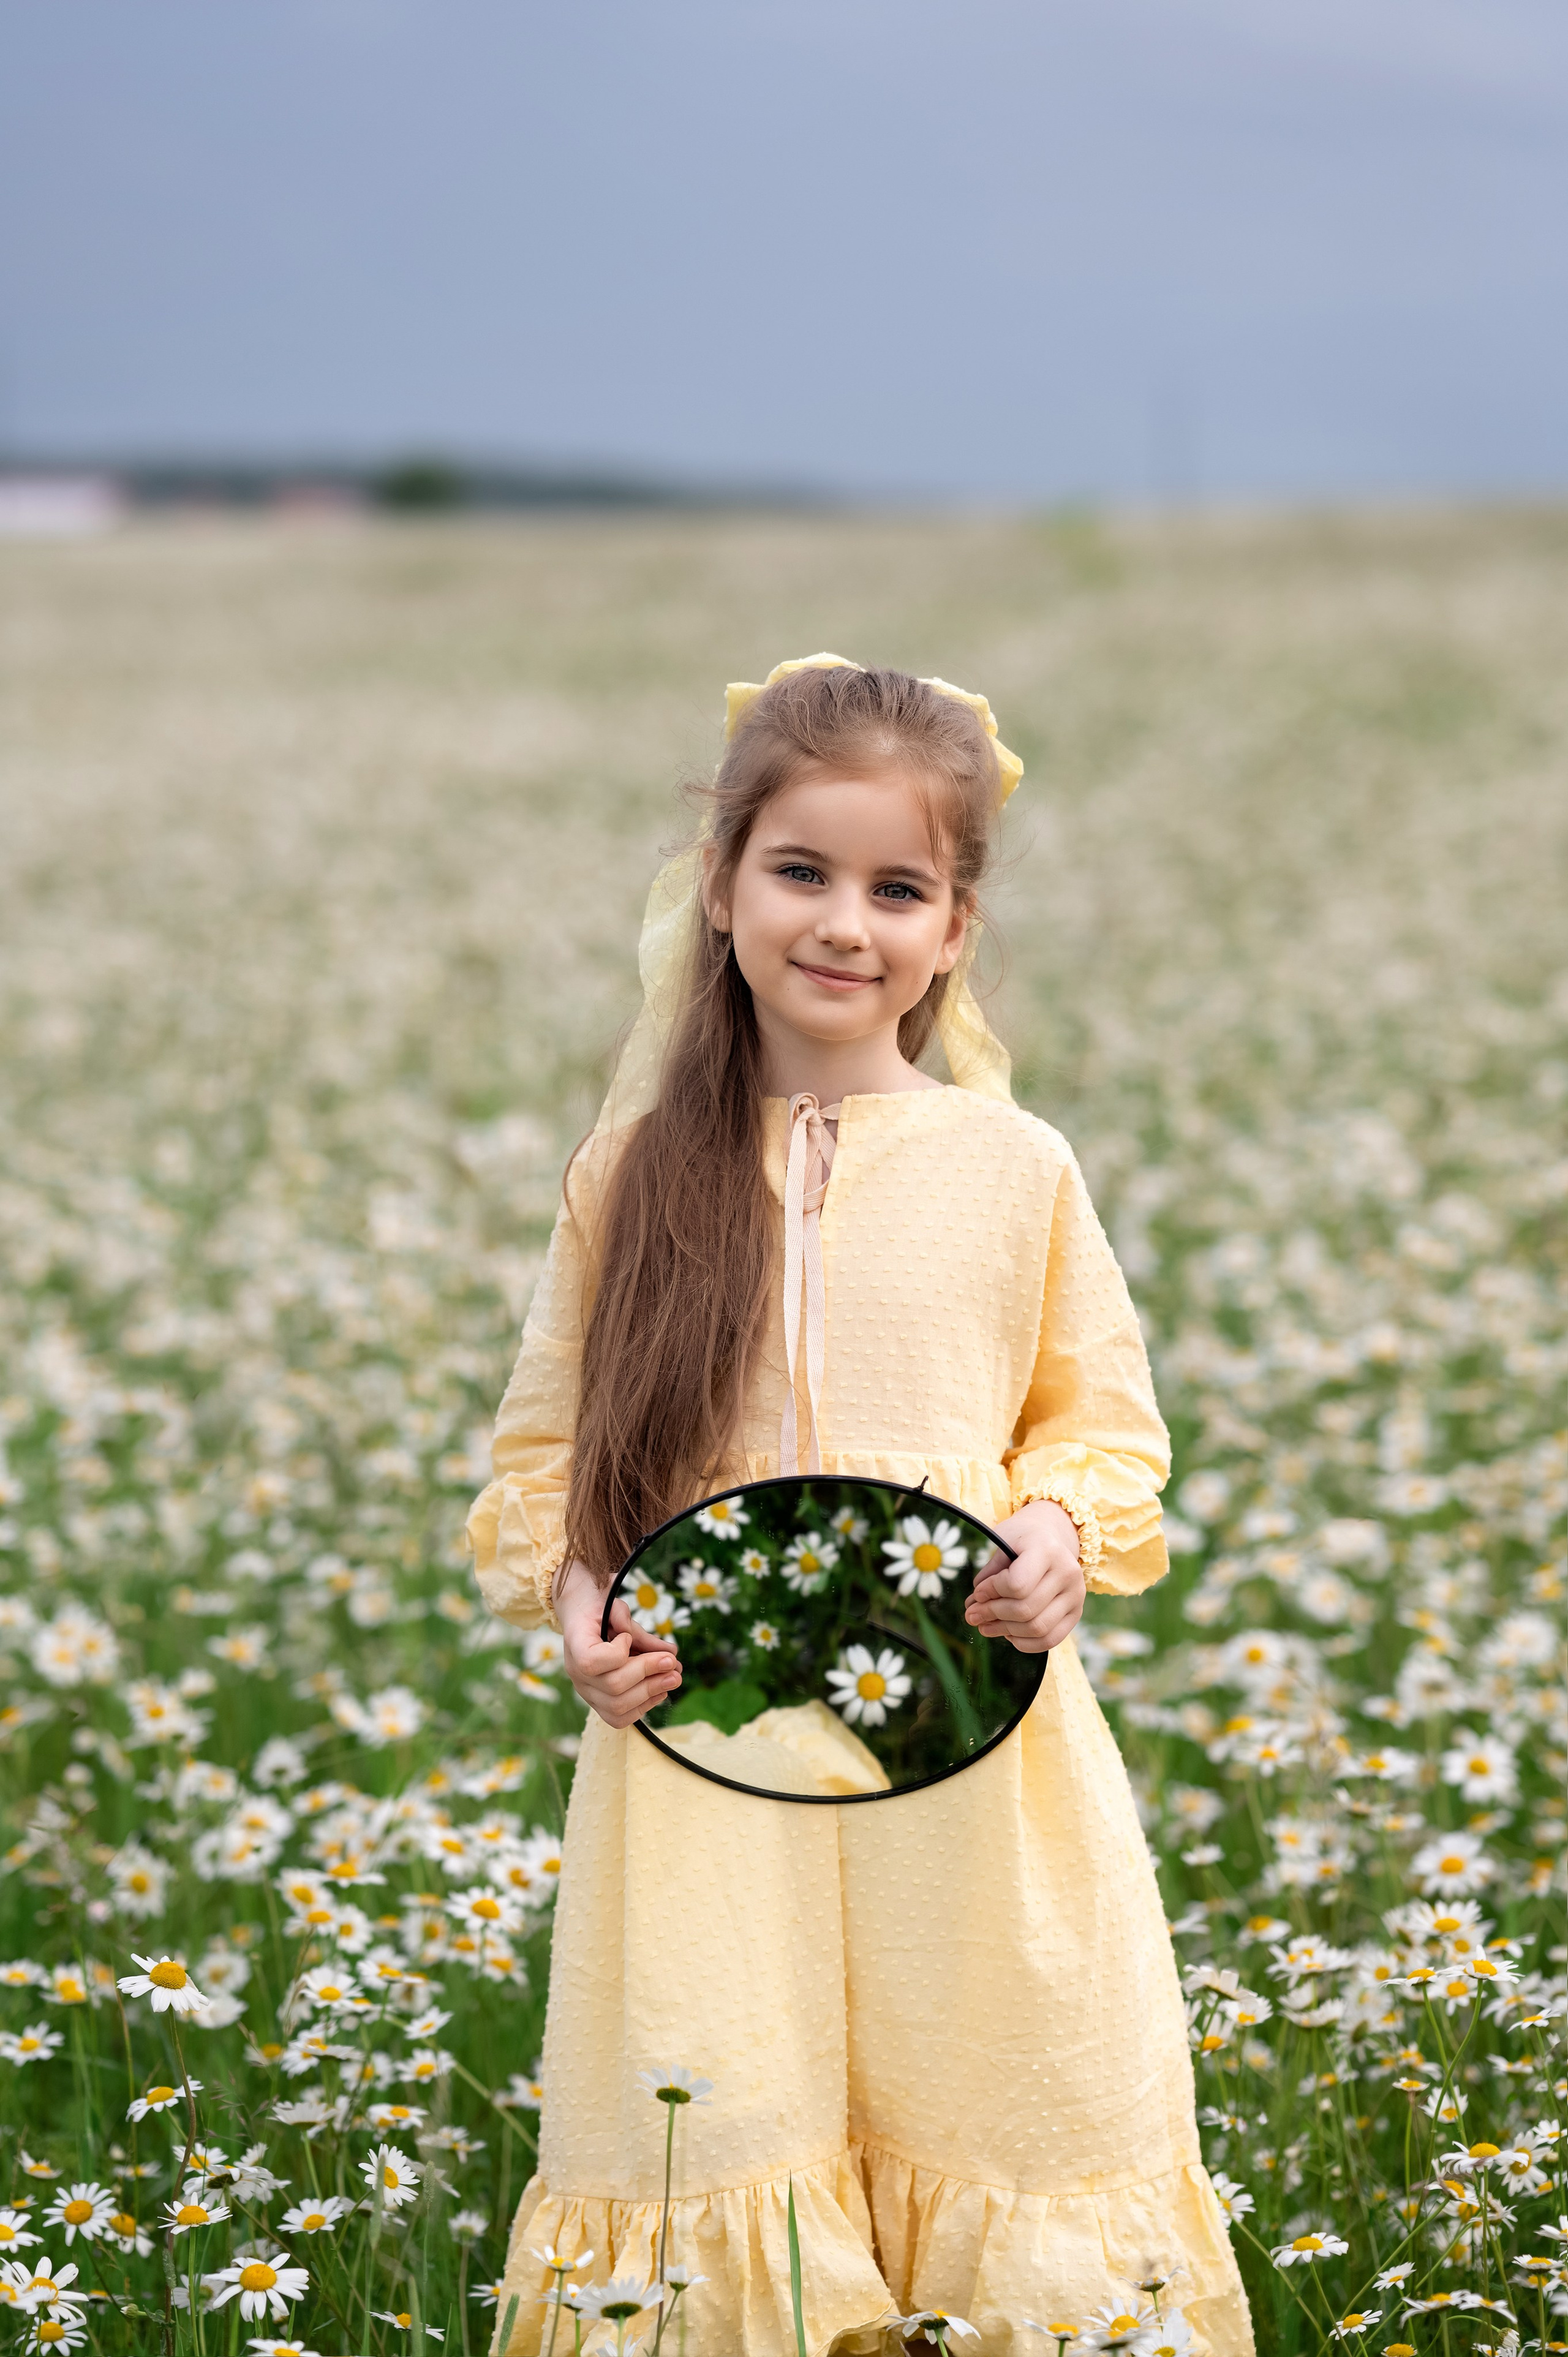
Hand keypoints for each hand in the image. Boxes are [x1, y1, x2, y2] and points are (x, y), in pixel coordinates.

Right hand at [556, 1558, 682, 1728]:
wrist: (579, 1610)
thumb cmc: (597, 1604)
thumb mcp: (613, 1604)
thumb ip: (634, 1626)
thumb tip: (669, 1652)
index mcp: (575, 1645)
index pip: (592, 1662)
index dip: (618, 1653)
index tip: (627, 1637)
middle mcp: (576, 1673)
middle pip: (613, 1686)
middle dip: (648, 1673)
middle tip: (673, 1662)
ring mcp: (586, 1691)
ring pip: (618, 1707)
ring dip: (652, 1692)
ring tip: (675, 1677)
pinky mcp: (598, 1701)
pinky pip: (619, 1718)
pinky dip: (644, 1707)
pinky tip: (661, 1691)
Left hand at [965, 1499, 1086, 1653]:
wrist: (1051, 1537)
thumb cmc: (1021, 1539)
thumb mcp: (1002, 1542)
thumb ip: (989, 1574)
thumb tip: (975, 1606)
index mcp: (1048, 1549)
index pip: (1017, 1584)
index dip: (992, 1592)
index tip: (978, 1592)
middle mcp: (1068, 1572)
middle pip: (1026, 1610)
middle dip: (993, 1615)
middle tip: (972, 1615)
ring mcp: (1076, 1595)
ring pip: (1037, 1628)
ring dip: (1005, 1631)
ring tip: (985, 1626)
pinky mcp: (1076, 1613)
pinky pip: (1050, 1640)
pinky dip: (1025, 1643)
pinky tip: (1008, 1634)